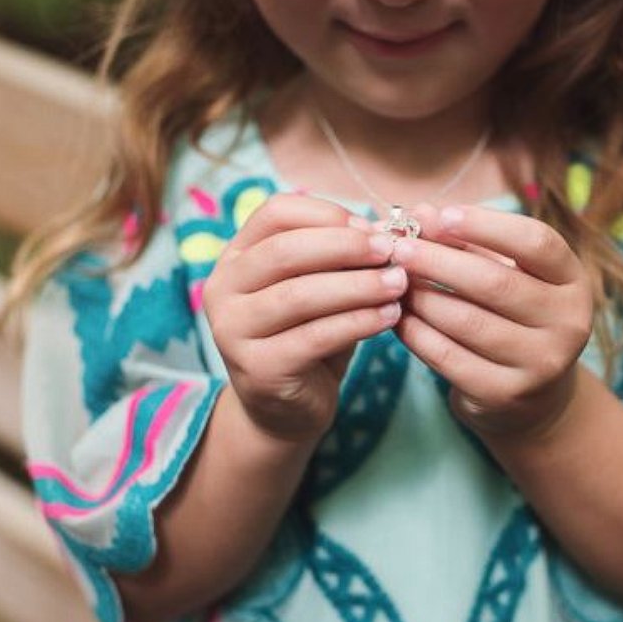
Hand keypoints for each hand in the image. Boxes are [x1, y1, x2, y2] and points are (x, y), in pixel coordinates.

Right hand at [203, 194, 406, 442]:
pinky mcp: (258, 368)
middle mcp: (223, 289)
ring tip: (399, 284)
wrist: (285, 408)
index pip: (276, 213)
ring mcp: (233, 331)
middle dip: (346, 247)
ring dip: (358, 286)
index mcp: (236, 256)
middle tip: (392, 252)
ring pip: (300, 295)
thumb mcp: (321, 288)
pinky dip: (359, 322)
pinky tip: (390, 316)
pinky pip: (315, 337)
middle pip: (286, 251)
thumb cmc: (308, 335)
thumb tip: (386, 229)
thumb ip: (341, 258)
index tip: (372, 228)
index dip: (327, 214)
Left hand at [391, 204, 592, 439]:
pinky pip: (450, 358)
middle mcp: (568, 323)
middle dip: (439, 261)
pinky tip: (399, 317)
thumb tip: (420, 214)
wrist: (533, 394)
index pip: (537, 242)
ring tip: (394, 281)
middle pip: (496, 283)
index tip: (442, 216)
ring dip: (421, 298)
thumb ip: (469, 243)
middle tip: (400, 248)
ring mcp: (541, 363)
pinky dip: (417, 334)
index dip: (486, 225)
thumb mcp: (506, 274)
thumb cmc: (514, 316)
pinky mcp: (507, 394)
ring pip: (467, 322)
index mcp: (573, 281)